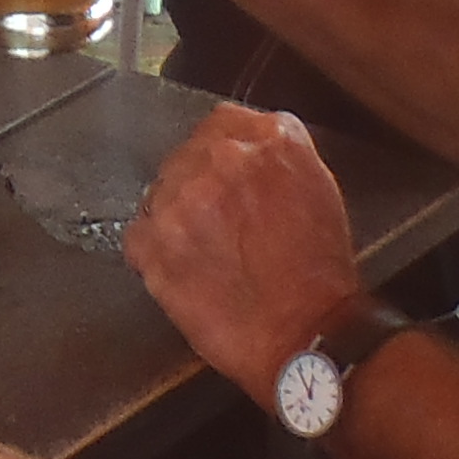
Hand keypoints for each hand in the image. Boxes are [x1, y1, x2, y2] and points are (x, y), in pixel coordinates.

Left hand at [125, 108, 373, 399]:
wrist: (306, 336)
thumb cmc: (320, 276)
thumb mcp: (318, 191)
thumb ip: (278, 158)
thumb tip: (249, 152)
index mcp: (271, 140)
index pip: (224, 122)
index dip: (220, 154)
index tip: (222, 177)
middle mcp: (222, 158)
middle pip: (187, 156)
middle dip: (197, 187)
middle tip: (216, 226)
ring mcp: (183, 198)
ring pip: (160, 193)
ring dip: (176, 220)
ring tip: (206, 257)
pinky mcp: (154, 241)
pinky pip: (139, 236)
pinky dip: (154, 255)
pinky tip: (186, 274)